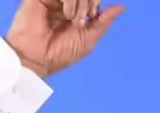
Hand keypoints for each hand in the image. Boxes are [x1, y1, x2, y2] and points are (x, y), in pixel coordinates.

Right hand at [6, 0, 124, 77]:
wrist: (37, 59)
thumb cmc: (60, 54)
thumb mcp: (89, 39)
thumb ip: (104, 22)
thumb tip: (122, 7)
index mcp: (77, 11)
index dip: (97, 1)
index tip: (93, 16)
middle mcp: (65, 2)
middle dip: (91, 0)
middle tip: (86, 17)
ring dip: (81, 2)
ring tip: (74, 20)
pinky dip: (70, 0)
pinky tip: (66, 15)